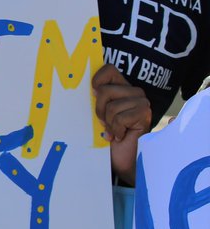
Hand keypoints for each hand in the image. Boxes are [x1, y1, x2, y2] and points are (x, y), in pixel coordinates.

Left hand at [92, 64, 150, 183]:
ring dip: (108, 122)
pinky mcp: (145, 114)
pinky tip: (120, 136)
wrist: (121, 159)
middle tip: (105, 123)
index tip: (94, 97)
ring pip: (112, 106)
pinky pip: (120, 118)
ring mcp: (142, 102)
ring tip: (114, 130)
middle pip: (105, 90)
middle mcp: (134, 92)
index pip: (108, 69)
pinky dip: (115, 130)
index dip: (96, 82)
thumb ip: (94, 97)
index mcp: (121, 87)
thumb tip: (83, 84)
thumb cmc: (106, 135)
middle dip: (100, 110)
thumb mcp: (96, 113)